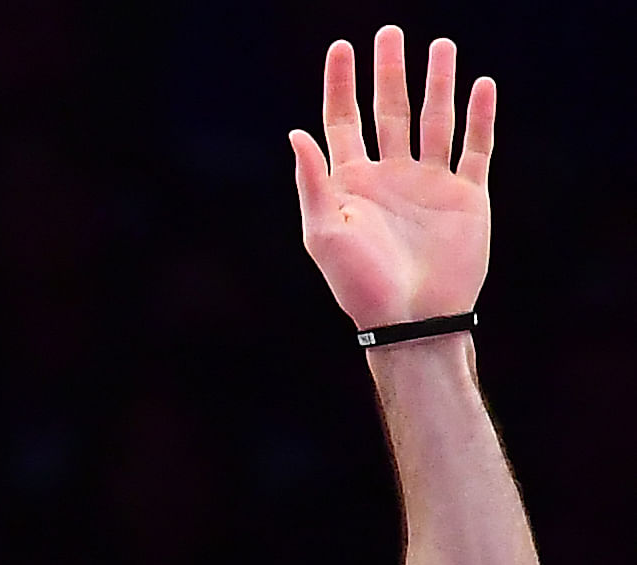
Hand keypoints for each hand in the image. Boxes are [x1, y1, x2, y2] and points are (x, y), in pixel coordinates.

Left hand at [291, 27, 493, 329]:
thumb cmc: (359, 284)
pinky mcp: (466, 196)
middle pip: (390, 111)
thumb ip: (312, 182)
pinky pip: (475, 147)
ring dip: (438, 84)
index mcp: (350, 184)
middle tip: (392, 31)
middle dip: (390, 72)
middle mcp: (389, 177)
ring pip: (435, 121)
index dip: (342, 84)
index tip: (342, 47)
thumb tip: (295, 133)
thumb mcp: (324, 233)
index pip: (343, 122)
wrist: (410, 320)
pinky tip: (481, 85)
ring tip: (441, 47)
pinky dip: (479, 117)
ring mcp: (428, 183)